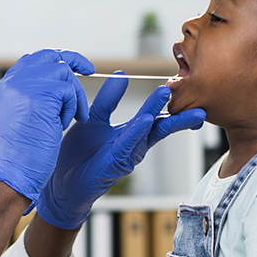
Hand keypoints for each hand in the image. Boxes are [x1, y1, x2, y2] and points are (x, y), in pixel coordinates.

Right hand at [0, 49, 93, 210]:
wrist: (16, 172)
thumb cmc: (22, 153)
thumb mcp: (20, 116)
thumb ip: (31, 94)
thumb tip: (55, 76)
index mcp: (5, 85)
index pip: (34, 59)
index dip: (56, 59)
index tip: (75, 68)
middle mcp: (13, 80)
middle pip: (50, 56)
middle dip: (74, 61)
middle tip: (90, 70)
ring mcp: (26, 84)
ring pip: (64, 73)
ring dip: (73, 97)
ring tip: (66, 119)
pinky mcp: (42, 93)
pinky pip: (69, 91)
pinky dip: (72, 108)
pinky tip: (61, 125)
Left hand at [36, 76, 204, 228]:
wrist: (62, 182)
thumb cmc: (79, 154)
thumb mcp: (94, 118)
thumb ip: (108, 99)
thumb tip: (122, 74)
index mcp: (130, 133)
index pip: (154, 116)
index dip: (167, 104)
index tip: (181, 90)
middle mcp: (133, 144)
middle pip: (160, 125)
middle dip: (177, 114)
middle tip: (194, 101)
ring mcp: (126, 154)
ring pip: (147, 131)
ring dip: (157, 113)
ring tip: (165, 94)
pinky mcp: (115, 162)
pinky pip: (128, 144)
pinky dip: (137, 131)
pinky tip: (145, 119)